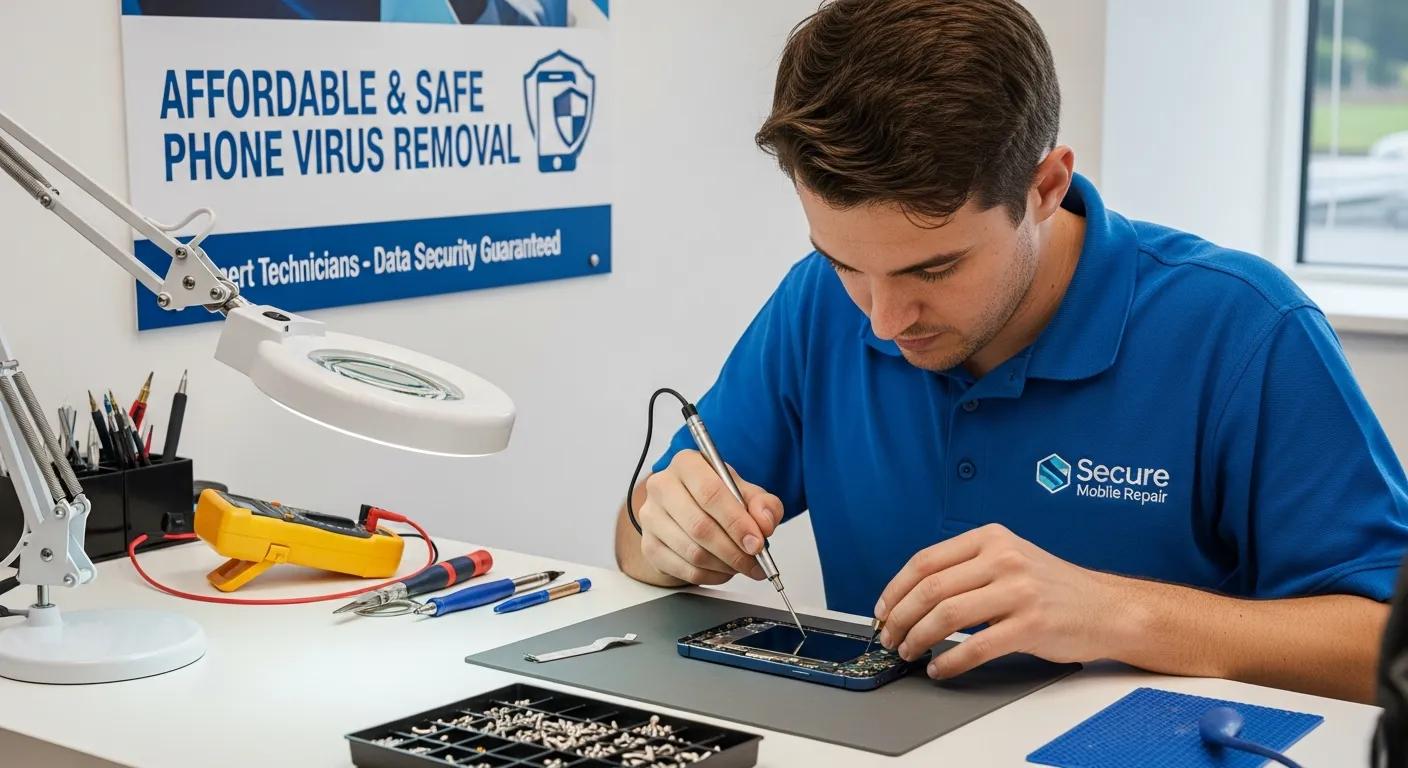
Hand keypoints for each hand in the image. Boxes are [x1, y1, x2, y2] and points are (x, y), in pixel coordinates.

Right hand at [636, 450, 783, 584]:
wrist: (688, 510)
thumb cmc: (717, 498)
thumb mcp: (746, 493)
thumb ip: (763, 505)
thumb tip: (764, 523)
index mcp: (687, 464)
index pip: (710, 493)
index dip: (736, 522)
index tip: (756, 542)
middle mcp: (662, 486)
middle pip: (700, 526)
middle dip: (734, 551)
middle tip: (755, 562)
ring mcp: (651, 517)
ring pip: (692, 552)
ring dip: (724, 565)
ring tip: (742, 565)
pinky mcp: (649, 545)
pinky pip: (684, 570)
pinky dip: (711, 576)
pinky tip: (723, 570)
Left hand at [874, 524, 1121, 678]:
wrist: (1107, 608)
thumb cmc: (1051, 587)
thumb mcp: (1010, 557)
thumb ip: (967, 567)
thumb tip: (911, 596)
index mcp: (991, 538)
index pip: (925, 561)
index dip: (895, 589)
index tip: (883, 611)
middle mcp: (1003, 558)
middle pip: (930, 589)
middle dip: (900, 618)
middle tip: (890, 638)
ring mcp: (1018, 590)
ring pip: (947, 616)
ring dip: (918, 639)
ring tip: (910, 652)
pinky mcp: (1032, 625)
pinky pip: (976, 647)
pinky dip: (950, 662)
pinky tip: (941, 669)